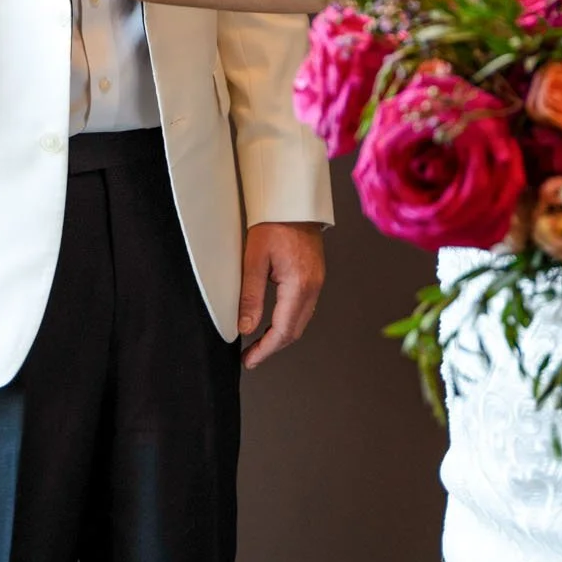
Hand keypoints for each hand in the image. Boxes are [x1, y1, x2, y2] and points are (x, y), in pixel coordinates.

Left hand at [237, 221, 325, 369]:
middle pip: (295, 330)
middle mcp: (312, 287)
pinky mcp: (314, 275)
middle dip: (272, 347)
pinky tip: (274, 322)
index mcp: (299, 285)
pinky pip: (303, 307)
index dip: (265, 350)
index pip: (283, 331)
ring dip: (281, 335)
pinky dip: (289, 321)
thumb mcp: (254, 260)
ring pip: (300, 321)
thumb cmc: (273, 223)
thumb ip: (250, 296)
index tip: (249, 360)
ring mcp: (316, 281)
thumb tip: (246, 328)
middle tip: (251, 357)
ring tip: (259, 344)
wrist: (292, 202)